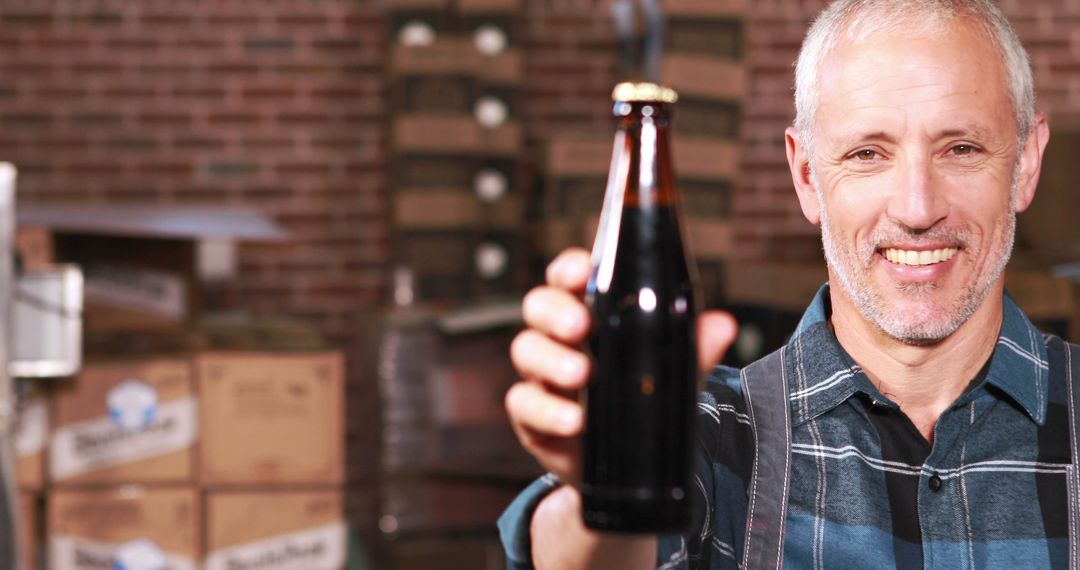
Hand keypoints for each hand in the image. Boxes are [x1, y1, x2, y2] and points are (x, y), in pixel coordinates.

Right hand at [505, 247, 738, 484]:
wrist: (628, 466)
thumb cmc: (643, 399)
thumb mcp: (674, 373)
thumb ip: (694, 347)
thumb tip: (723, 324)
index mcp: (589, 311)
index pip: (569, 277)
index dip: (570, 270)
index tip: (582, 273)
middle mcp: (558, 337)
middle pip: (538, 306)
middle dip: (556, 312)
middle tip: (581, 327)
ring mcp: (540, 374)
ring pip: (526, 350)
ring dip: (552, 360)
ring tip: (582, 375)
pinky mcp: (530, 415)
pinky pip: (524, 404)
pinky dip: (547, 410)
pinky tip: (573, 419)